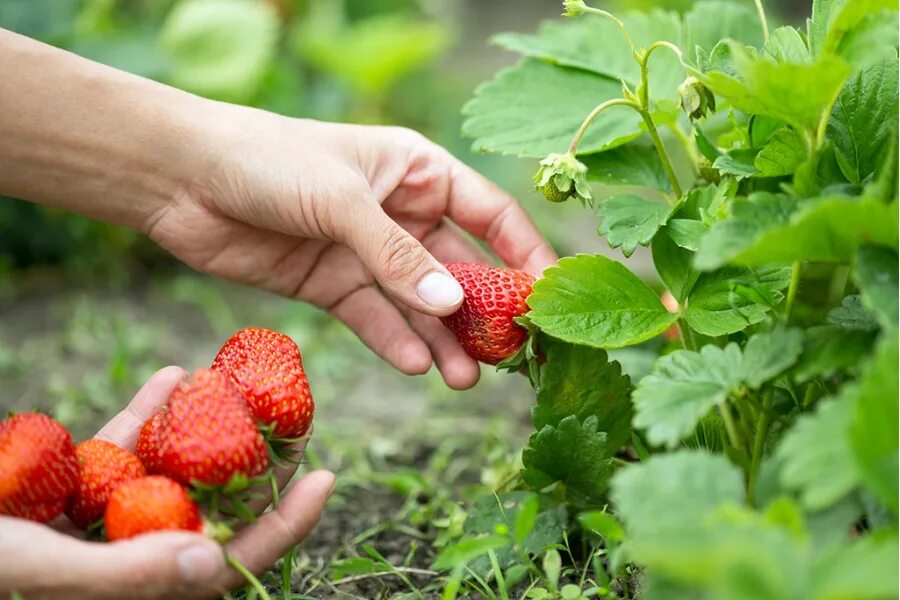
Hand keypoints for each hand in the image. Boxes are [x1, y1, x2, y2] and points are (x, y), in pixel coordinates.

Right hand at [0, 367, 334, 599]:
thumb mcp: (44, 570)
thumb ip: (128, 575)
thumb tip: (211, 565)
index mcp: (139, 589)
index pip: (229, 563)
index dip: (283, 525)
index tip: (326, 476)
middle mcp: (129, 554)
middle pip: (212, 508)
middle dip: (254, 465)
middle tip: (295, 416)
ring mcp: (101, 518)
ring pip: (171, 471)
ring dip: (205, 429)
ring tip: (241, 386)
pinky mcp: (69, 485)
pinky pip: (118, 448)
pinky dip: (143, 414)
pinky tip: (171, 375)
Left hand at [144, 112, 556, 388]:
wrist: (183, 179)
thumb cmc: (269, 161)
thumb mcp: (343, 200)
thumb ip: (397, 255)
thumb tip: (452, 305)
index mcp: (418, 170)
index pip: (490, 215)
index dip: (523, 254)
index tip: (546, 298)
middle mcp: (401, 212)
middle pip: (459, 267)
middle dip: (481, 311)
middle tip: (507, 356)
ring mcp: (366, 252)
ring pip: (418, 302)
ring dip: (442, 339)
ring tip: (465, 379)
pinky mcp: (332, 284)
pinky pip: (374, 318)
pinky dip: (395, 341)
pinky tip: (418, 366)